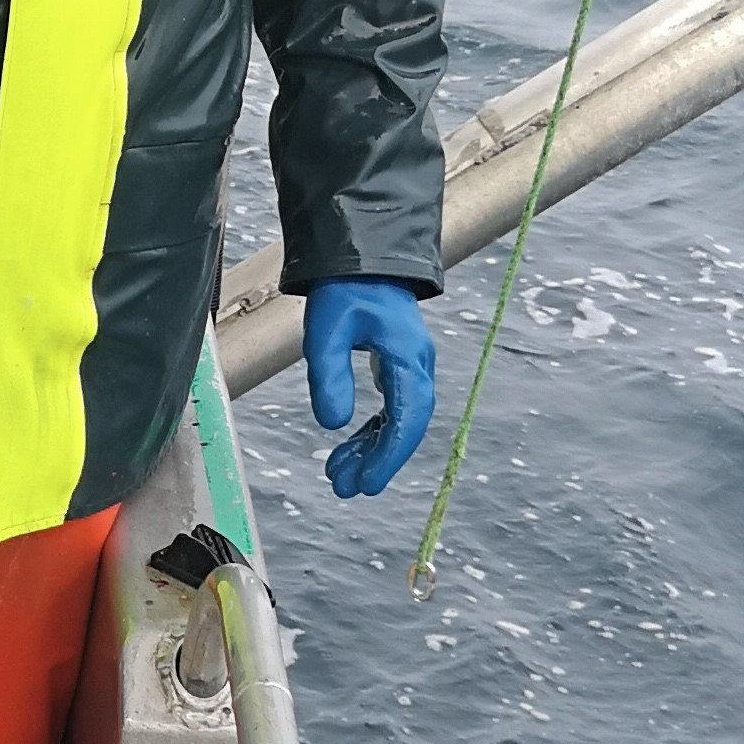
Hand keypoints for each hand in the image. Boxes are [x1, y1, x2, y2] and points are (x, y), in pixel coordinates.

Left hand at [304, 279, 436, 499]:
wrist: (361, 255)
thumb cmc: (344, 288)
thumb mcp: (326, 331)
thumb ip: (330, 376)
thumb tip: (333, 424)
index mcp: (408, 358)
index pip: (407, 418)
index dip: (389, 456)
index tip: (368, 484)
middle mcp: (417, 365)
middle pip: (405, 426)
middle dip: (377, 460)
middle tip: (346, 489)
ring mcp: (409, 366)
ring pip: (397, 420)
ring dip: (370, 449)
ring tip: (338, 474)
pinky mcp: (396, 365)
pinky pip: (390, 408)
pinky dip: (370, 431)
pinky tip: (348, 447)